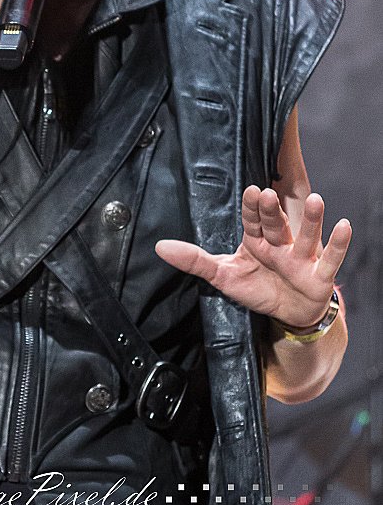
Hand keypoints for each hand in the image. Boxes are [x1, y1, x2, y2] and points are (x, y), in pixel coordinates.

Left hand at [155, 185, 351, 327]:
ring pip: (306, 236)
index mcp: (257, 241)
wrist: (287, 315)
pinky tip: (344, 225)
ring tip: (317, 200)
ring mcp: (301, 259)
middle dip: (272, 211)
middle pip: (276, 224)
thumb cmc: (256, 288)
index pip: (252, 220)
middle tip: (267, 193)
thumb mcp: (223, 275)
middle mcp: (280, 245)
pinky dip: (338, 244)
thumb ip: (194, 261)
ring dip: (312, 220)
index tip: (250, 190)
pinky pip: (330, 259)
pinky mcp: (319, 276)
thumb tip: (159, 247)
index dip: (251, 207)